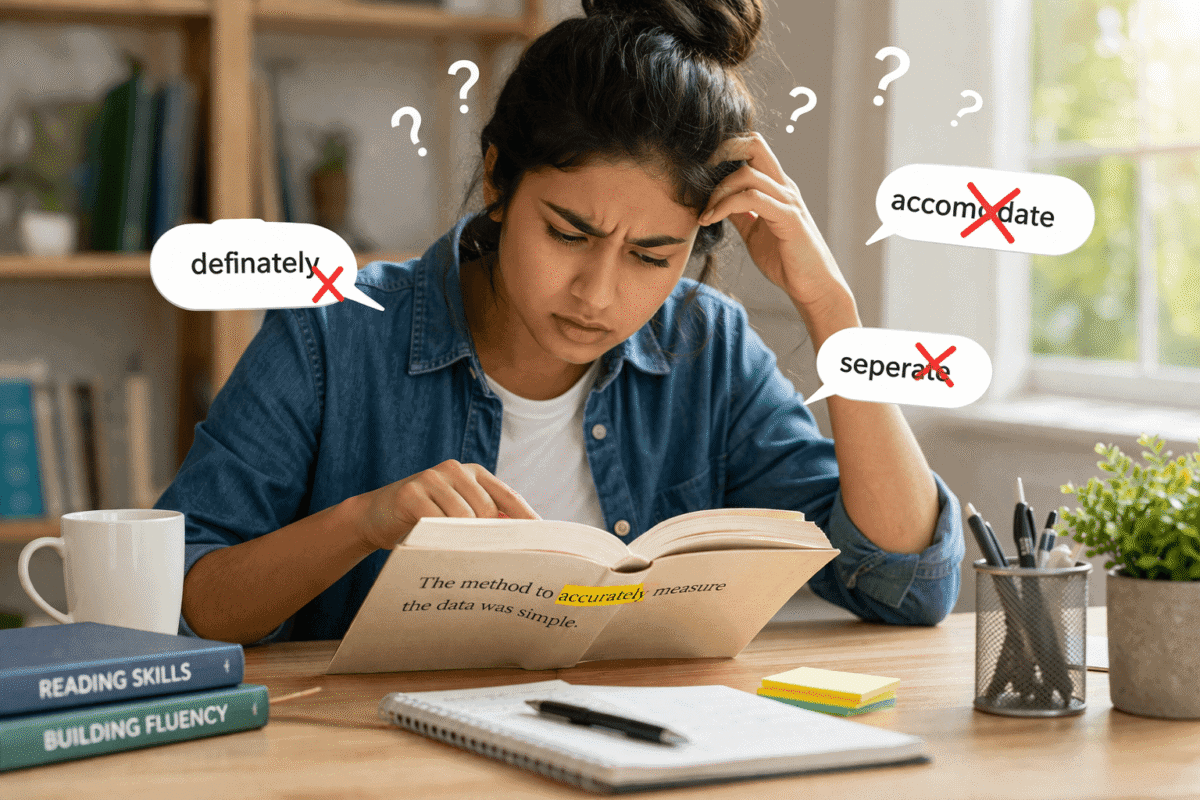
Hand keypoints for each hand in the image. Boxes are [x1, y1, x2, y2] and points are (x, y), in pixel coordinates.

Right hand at [356, 459, 539, 550]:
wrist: (375, 515)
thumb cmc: (424, 519)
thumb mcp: (457, 514)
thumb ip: (484, 520)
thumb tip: (520, 543)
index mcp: (474, 473)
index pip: (509, 497)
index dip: (527, 520)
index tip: (545, 543)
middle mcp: (456, 470)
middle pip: (489, 510)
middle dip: (494, 538)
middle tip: (498, 564)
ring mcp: (432, 478)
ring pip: (464, 517)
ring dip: (465, 541)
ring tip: (465, 561)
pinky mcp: (411, 491)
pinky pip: (436, 521)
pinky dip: (442, 539)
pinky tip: (441, 552)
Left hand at [699, 132, 853, 316]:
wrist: (813, 286)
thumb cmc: (786, 261)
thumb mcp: (754, 232)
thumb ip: (739, 214)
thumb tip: (716, 202)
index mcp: (776, 187)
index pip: (752, 149)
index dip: (725, 152)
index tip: (702, 174)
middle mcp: (783, 187)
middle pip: (754, 144)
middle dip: (722, 152)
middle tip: (699, 177)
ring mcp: (787, 200)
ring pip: (748, 173)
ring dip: (718, 191)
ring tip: (705, 214)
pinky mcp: (789, 218)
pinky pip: (753, 199)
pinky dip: (726, 206)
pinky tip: (711, 220)